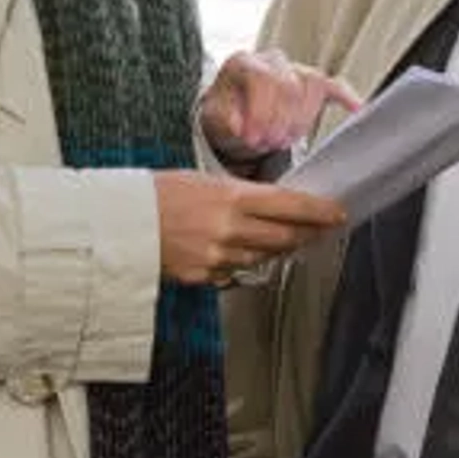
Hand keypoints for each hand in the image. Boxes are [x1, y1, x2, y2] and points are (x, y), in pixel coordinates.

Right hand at [153, 171, 345, 284]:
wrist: (121, 223)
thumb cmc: (159, 194)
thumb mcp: (205, 180)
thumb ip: (241, 194)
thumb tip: (272, 202)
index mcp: (233, 198)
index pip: (291, 205)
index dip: (319, 211)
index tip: (337, 213)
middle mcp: (230, 229)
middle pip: (285, 236)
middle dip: (306, 233)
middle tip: (319, 229)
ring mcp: (218, 257)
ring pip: (264, 257)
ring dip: (277, 249)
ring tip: (282, 238)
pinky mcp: (205, 277)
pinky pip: (237, 272)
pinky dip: (243, 262)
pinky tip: (239, 251)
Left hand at [199, 48, 361, 157]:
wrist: (233, 114)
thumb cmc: (224, 115)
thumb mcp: (213, 118)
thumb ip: (224, 120)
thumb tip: (240, 124)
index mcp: (243, 62)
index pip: (262, 79)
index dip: (259, 111)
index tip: (254, 138)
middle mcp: (271, 59)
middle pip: (289, 86)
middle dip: (280, 121)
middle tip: (269, 144)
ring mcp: (294, 69)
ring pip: (312, 87)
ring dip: (300, 120)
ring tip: (284, 139)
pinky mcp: (312, 82)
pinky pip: (334, 86)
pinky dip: (347, 98)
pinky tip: (357, 109)